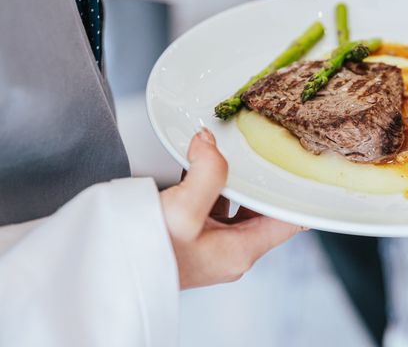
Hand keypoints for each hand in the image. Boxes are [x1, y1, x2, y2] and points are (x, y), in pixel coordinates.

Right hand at [160, 128, 303, 288]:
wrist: (103, 266)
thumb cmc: (144, 253)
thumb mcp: (182, 209)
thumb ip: (206, 171)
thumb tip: (210, 142)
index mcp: (240, 251)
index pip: (289, 222)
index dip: (300, 195)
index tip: (305, 167)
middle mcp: (230, 248)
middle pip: (264, 207)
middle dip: (265, 178)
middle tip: (269, 147)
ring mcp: (211, 240)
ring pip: (238, 200)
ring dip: (236, 176)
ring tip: (239, 147)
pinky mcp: (192, 231)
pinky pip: (213, 200)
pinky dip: (211, 179)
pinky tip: (203, 157)